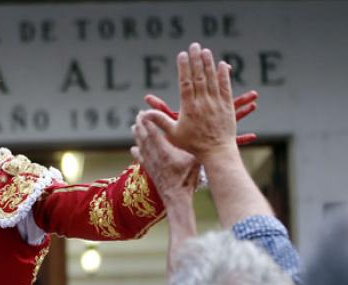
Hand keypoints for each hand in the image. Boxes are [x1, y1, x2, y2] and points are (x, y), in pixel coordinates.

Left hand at [130, 111, 199, 200]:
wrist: (176, 198)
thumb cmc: (187, 179)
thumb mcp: (194, 160)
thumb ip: (193, 148)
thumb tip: (199, 137)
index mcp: (165, 151)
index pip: (153, 133)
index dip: (148, 123)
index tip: (144, 113)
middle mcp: (155, 156)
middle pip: (144, 138)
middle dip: (140, 126)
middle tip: (138, 116)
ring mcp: (151, 164)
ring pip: (141, 147)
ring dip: (137, 136)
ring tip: (133, 127)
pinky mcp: (150, 172)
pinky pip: (141, 159)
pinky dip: (137, 152)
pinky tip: (133, 149)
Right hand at [141, 43, 239, 160]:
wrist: (216, 152)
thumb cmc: (192, 145)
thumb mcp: (172, 134)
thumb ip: (159, 121)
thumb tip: (143, 114)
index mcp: (189, 108)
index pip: (186, 83)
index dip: (184, 68)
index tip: (182, 55)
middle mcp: (203, 103)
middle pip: (199, 77)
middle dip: (196, 60)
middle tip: (194, 45)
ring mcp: (216, 104)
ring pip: (212, 80)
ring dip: (209, 64)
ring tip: (206, 51)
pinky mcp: (227, 107)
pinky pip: (226, 88)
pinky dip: (224, 76)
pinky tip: (223, 65)